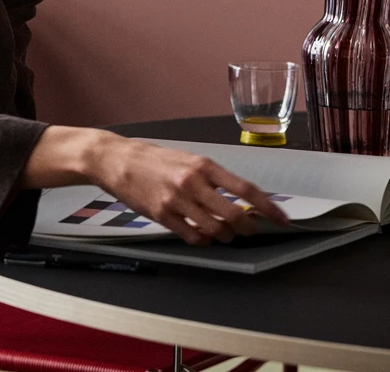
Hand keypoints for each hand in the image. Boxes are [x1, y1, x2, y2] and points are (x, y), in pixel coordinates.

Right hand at [89, 135, 291, 244]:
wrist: (115, 160)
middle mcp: (192, 182)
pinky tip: (201, 234)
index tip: (282, 219)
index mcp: (203, 165)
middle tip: (249, 230)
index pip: (246, 189)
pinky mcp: (161, 215)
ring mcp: (176, 200)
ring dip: (225, 236)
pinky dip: (202, 239)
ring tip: (223, 233)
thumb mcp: (186, 159)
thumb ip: (211, 178)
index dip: (269, 208)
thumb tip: (238, 198)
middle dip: (247, 228)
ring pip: (215, 229)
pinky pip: (192, 236)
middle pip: (235, 216)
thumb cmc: (152, 158)